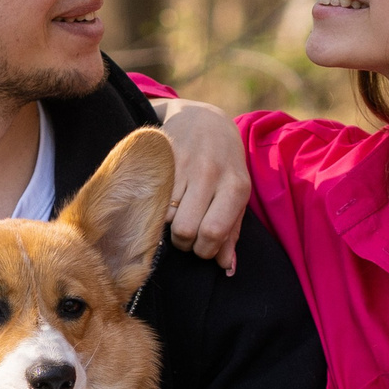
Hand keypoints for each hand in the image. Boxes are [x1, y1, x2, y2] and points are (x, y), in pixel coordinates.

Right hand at [151, 97, 247, 272]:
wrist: (205, 119)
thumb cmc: (225, 165)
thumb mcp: (237, 194)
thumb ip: (232, 232)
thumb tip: (226, 269)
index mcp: (236, 186)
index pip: (213, 233)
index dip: (204, 250)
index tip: (202, 247)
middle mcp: (211, 173)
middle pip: (186, 230)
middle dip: (184, 242)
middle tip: (186, 234)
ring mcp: (184, 164)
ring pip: (166, 217)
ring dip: (168, 225)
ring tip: (176, 214)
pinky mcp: (162, 157)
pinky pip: (152, 198)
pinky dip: (156, 207)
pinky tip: (163, 200)